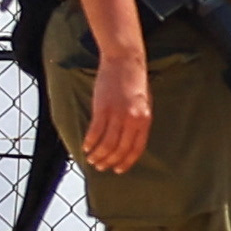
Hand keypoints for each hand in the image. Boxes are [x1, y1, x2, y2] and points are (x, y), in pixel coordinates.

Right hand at [76, 53, 154, 173]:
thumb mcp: (144, 104)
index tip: (118, 170)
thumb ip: (139, 122)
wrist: (125, 61)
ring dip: (98, 155)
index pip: (136, 149)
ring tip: (92, 160)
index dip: (126, 162)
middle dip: (109, 162)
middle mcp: (132, 120)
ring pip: (106, 144)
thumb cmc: (135, 81)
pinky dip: (90, 142)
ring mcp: (117, 114)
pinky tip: (85, 147)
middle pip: (120, 149)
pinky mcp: (102, 108)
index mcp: (145, 120)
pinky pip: (95, 132)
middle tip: (101, 167)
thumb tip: (130, 141)